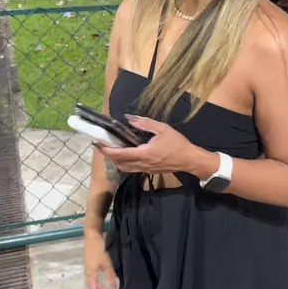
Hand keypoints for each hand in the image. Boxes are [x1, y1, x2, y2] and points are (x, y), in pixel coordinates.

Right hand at [84, 229, 117, 288]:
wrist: (92, 234)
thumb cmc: (99, 249)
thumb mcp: (107, 262)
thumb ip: (110, 275)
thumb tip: (113, 288)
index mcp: (90, 272)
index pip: (93, 288)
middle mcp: (87, 270)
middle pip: (91, 284)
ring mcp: (88, 265)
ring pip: (91, 279)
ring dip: (97, 285)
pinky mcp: (90, 260)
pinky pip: (93, 274)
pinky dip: (97, 279)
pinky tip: (103, 277)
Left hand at [95, 115, 212, 176]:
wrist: (190, 160)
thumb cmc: (177, 143)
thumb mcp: (162, 129)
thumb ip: (144, 123)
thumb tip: (128, 118)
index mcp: (144, 153)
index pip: (120, 154)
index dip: (107, 150)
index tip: (98, 143)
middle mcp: (142, 164)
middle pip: (118, 163)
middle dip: (108, 155)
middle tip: (101, 145)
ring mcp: (145, 169)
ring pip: (124, 168)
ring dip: (114, 161)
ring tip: (109, 150)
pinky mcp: (148, 171)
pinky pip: (131, 169)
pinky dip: (123, 164)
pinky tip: (123, 156)